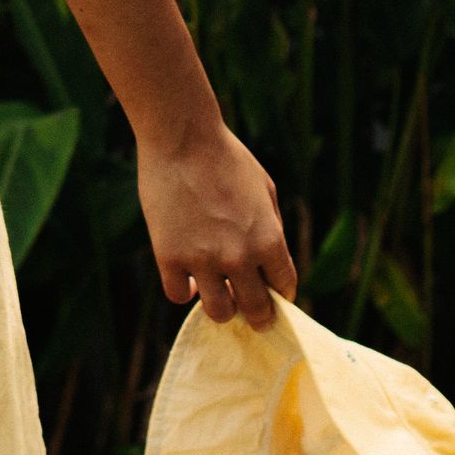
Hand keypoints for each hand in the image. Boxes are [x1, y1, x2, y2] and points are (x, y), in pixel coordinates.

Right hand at [137, 110, 294, 328]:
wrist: (182, 137)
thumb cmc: (226, 157)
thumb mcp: (264, 189)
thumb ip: (271, 227)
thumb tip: (268, 261)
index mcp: (269, 239)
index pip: (285, 286)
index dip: (281, 294)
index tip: (274, 295)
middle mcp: (239, 256)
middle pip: (255, 310)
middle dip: (258, 316)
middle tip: (253, 316)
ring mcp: (202, 260)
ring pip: (218, 312)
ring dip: (222, 308)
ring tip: (219, 298)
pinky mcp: (169, 257)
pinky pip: (179, 294)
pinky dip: (186, 291)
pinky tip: (189, 280)